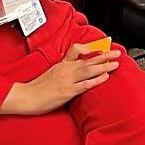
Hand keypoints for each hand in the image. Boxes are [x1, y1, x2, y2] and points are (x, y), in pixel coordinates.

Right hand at [1, 44, 120, 115]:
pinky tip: (104, 77)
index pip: (78, 51)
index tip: (104, 48)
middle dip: (104, 56)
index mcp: (62, 64)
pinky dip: (95, 80)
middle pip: (88, 59)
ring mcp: (67, 80)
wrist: (26, 97)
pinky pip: (84, 84)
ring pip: (89, 70)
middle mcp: (66, 69)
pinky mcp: (67, 91)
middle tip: (117, 53)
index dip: (92, 49)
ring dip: (104, 66)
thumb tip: (76, 69)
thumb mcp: (52, 72)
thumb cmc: (38, 88)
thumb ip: (64, 69)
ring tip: (116, 63)